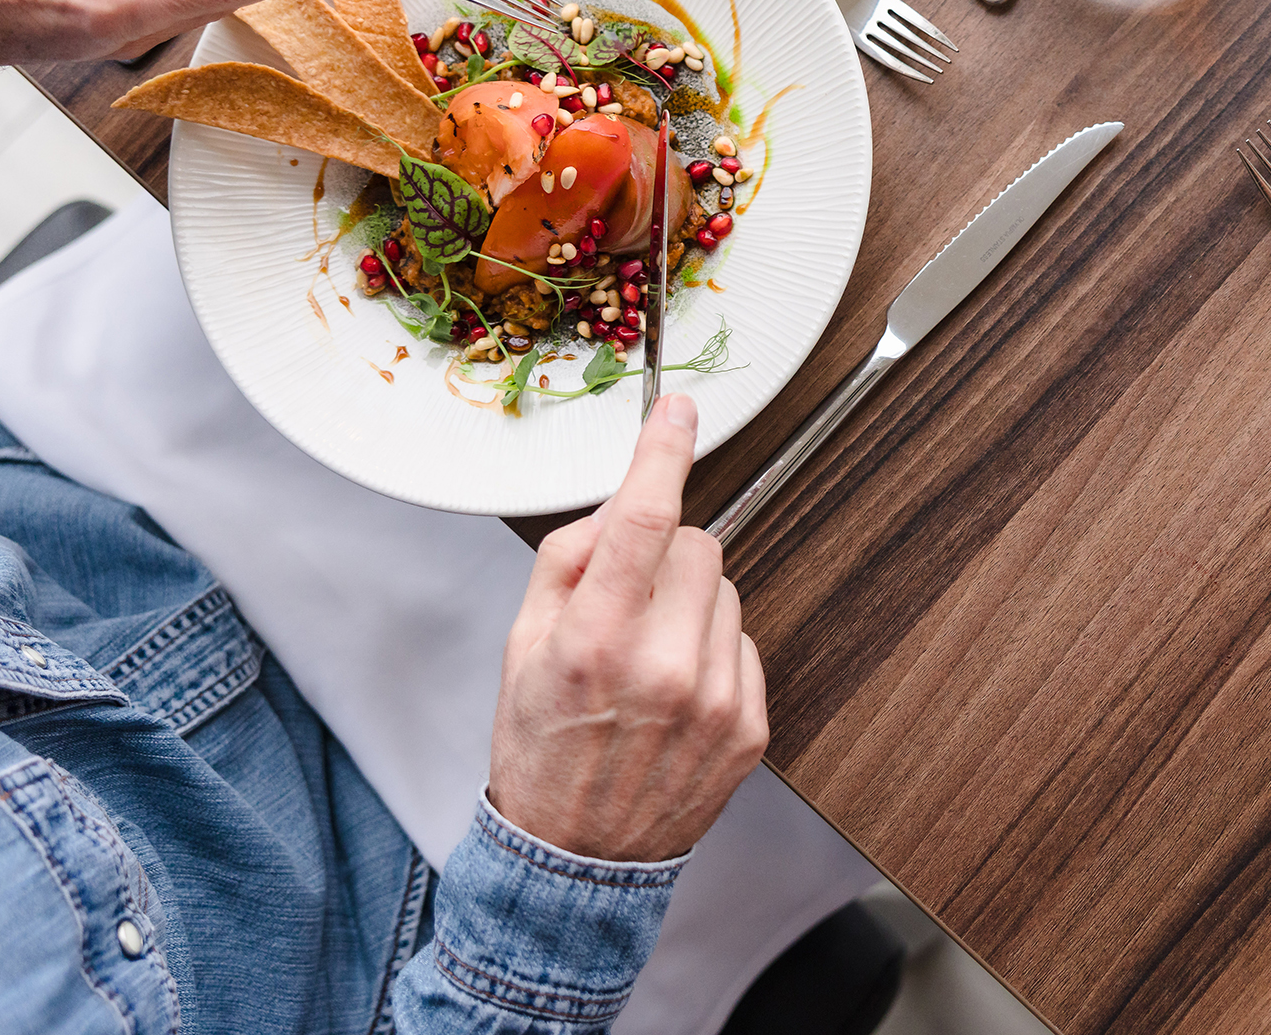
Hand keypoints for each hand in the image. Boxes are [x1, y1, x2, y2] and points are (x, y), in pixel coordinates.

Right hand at [488, 395, 768, 862]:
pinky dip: (713, 651)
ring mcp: (715, 699)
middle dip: (665, 555)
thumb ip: (568, 563)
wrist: (576, 861)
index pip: (644, 519)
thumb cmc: (541, 749)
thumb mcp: (520, 647)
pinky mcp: (750, 726)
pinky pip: (744, 643)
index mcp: (596, 641)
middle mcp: (663, 667)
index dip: (665, 452)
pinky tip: (674, 694)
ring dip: (690, 606)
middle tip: (627, 602)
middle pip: (697, 546)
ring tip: (647, 660)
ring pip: (727, 591)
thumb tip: (618, 505)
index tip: (679, 409)